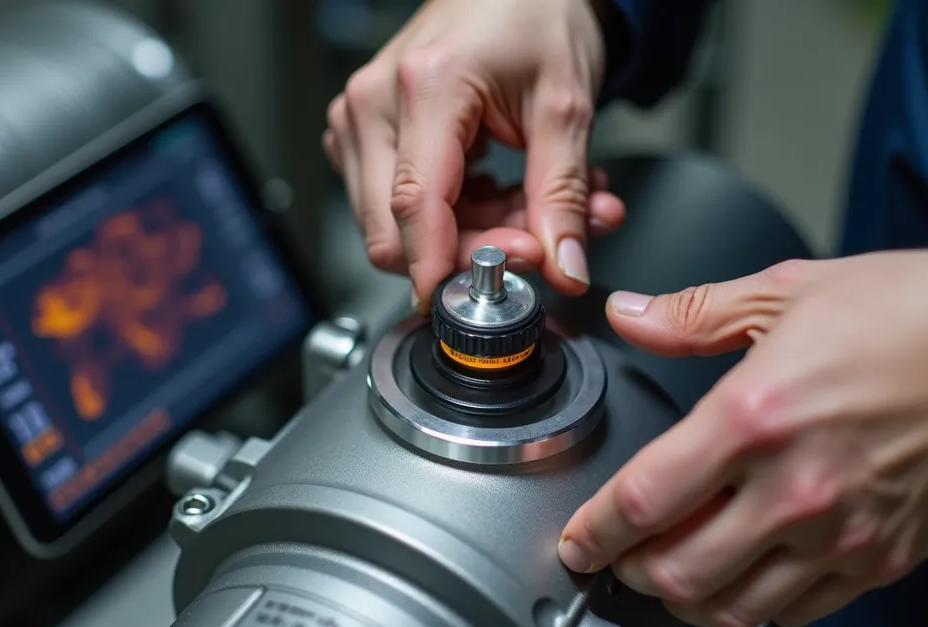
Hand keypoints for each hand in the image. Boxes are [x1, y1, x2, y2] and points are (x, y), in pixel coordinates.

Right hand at [323, 0, 626, 309]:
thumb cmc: (537, 14)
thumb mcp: (566, 107)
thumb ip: (562, 197)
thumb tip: (562, 269)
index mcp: (423, 86)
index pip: (414, 206)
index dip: (446, 264)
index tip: (481, 298)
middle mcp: (374, 102)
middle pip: (394, 228)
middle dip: (468, 251)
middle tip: (536, 242)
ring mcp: (361, 117)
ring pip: (396, 224)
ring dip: (470, 232)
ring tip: (530, 205)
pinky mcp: (364, 130)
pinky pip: (396, 202)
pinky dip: (455, 214)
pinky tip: (498, 191)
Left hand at [557, 251, 927, 626]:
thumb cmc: (910, 316)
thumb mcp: (787, 293)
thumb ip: (694, 314)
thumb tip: (634, 316)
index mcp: (753, 418)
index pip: (644, 499)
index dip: (595, 531)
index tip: (578, 540)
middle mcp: (791, 489)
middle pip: (678, 572)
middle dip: (633, 572)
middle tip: (621, 555)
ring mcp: (838, 534)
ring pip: (733, 605)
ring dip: (688, 597)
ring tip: (675, 569)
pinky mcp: (878, 558)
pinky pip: (797, 610)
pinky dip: (755, 603)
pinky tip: (745, 576)